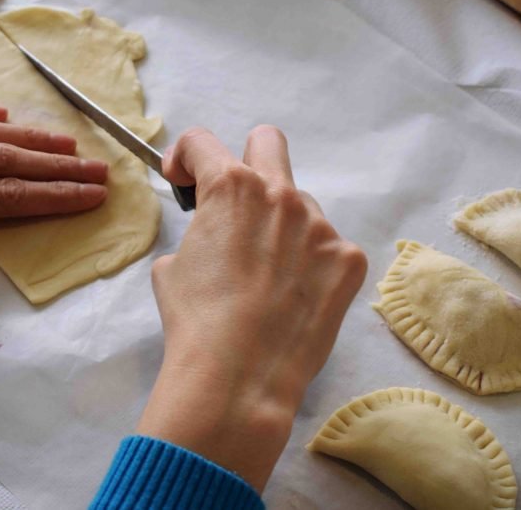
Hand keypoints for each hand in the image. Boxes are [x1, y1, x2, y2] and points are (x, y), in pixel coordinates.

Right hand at [136, 126, 367, 491]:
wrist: (240, 378)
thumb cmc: (195, 323)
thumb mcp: (171, 268)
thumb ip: (196, 233)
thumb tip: (210, 237)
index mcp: (230, 187)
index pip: (202, 142)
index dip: (185, 157)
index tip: (183, 180)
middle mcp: (281, 195)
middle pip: (267, 142)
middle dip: (246, 160)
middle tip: (238, 202)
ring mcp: (320, 226)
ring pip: (301, 207)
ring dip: (282, 228)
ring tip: (267, 279)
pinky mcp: (349, 260)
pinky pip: (327, 248)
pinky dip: (311, 266)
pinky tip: (294, 299)